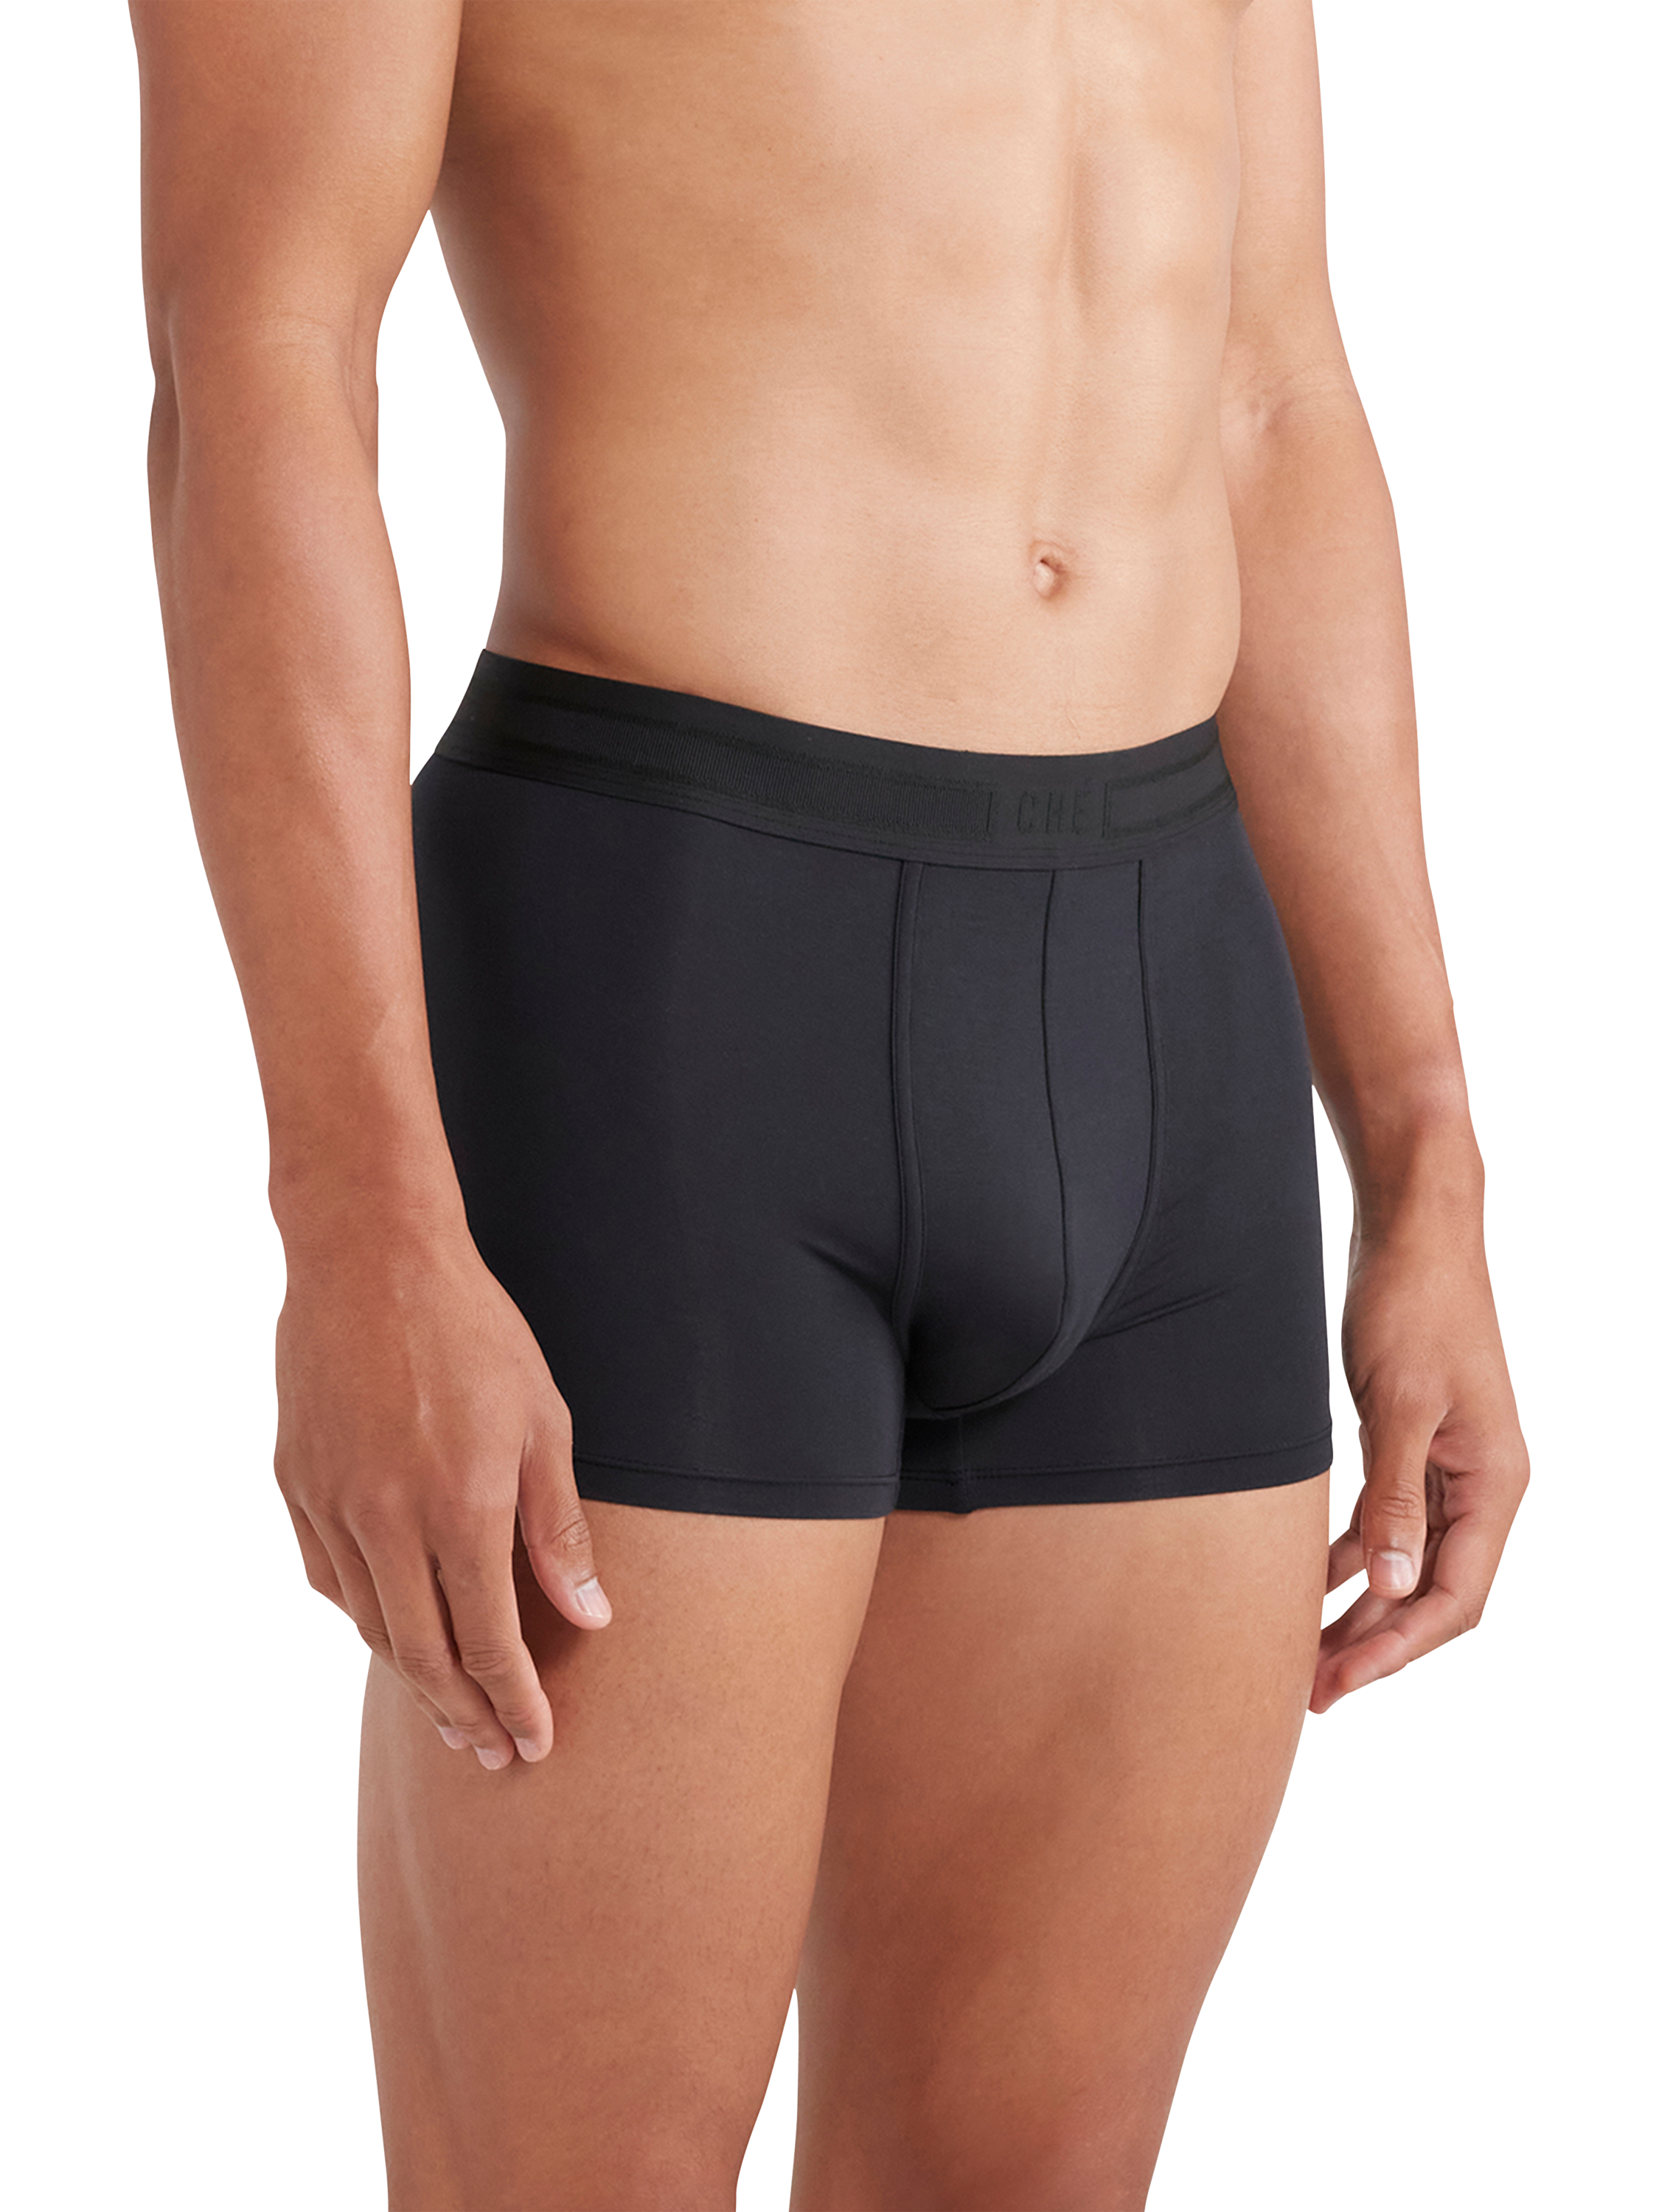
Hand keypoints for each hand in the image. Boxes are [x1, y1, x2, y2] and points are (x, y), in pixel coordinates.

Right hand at [273, 1220, 610, 1767]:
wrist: (368, 1255)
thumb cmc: (472, 1330)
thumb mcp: (541, 1422)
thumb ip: (557, 1528)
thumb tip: (589, 1616)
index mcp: (459, 1507)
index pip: (489, 1642)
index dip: (514, 1702)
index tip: (535, 1742)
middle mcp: (387, 1520)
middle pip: (424, 1655)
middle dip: (465, 1715)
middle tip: (495, 1753)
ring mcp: (331, 1505)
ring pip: (371, 1626)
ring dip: (414, 1680)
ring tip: (452, 1713)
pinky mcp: (295, 1484)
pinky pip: (329, 1579)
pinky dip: (365, 1619)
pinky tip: (392, 1633)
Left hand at [1314, 1214, 1527, 1712]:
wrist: (1413, 1229)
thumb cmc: (1412, 1304)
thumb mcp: (1399, 1405)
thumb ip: (1395, 1498)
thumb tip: (1389, 1586)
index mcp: (1494, 1483)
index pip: (1453, 1597)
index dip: (1397, 1647)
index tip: (1339, 1682)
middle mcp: (1482, 1484)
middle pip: (1431, 1591)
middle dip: (1374, 1642)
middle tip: (1309, 1687)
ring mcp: (1451, 1465)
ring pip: (1407, 1562)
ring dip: (1360, 1606)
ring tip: (1303, 1651)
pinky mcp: (1416, 1443)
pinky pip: (1390, 1522)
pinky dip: (1354, 1554)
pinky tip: (1311, 1580)